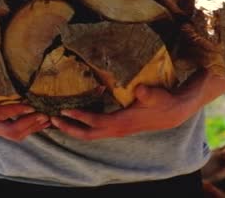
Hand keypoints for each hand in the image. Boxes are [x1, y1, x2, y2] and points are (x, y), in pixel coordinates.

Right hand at [0, 63, 49, 141]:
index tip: (30, 105)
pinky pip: (17, 134)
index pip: (0, 113)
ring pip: (16, 135)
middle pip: (11, 131)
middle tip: (44, 114)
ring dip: (33, 128)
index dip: (15, 110)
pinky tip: (44, 123)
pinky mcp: (0, 130)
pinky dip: (31, 129)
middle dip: (29, 124)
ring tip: (48, 119)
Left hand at [50, 81, 201, 140]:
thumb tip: (140, 90)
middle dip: (69, 129)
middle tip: (51, 120)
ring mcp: (117, 130)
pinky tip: (75, 117)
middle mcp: (117, 129)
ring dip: (73, 129)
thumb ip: (148, 93)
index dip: (80, 117)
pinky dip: (83, 126)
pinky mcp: (118, 127)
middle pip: (88, 134)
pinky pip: (96, 130)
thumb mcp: (157, 95)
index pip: (96, 122)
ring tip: (57, 120)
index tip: (64, 112)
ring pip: (90, 134)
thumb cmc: (163, 101)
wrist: (173, 112)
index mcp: (122, 122)